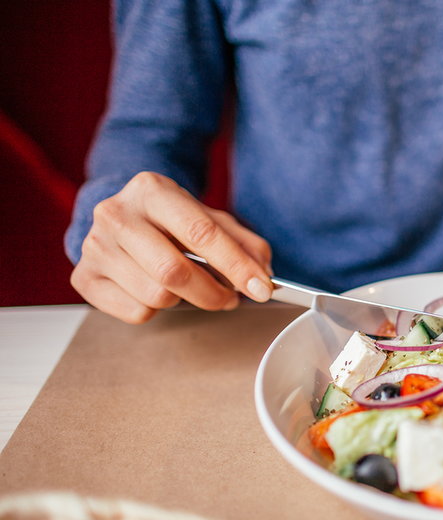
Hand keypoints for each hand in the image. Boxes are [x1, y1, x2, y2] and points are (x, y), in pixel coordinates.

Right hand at [71, 171, 273, 323]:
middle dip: (213, 293)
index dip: (236, 265)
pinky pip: (136, 312)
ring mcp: (95, 246)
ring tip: (192, 289)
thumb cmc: (172, 221)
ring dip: (186, 301)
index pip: (201, 233)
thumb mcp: (211, 219)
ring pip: (156, 296)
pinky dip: (157, 310)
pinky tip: (156, 289)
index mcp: (152, 190)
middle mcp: (116, 214)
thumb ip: (244, 243)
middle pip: (174, 271)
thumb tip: (264, 274)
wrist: (122, 217)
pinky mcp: (85, 278)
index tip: (262, 289)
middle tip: (231, 298)